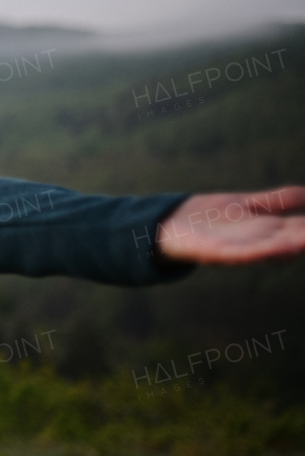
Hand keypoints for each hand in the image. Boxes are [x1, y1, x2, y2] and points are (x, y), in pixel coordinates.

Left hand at [156, 187, 304, 264]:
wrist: (165, 226)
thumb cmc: (209, 218)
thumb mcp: (249, 205)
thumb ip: (279, 201)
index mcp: (270, 230)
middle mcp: (260, 241)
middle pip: (297, 239)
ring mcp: (239, 248)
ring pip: (277, 248)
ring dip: (300, 245)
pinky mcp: (216, 253)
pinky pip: (245, 254)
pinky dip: (267, 251)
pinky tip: (288, 248)